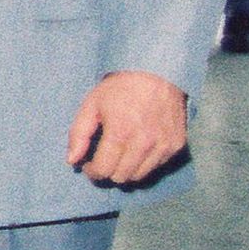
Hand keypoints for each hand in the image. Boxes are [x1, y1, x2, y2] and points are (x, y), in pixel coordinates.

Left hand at [68, 71, 189, 187]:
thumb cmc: (121, 87)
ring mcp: (164, 145)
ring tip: (119, 155)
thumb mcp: (92, 104)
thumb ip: (79, 134)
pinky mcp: (177, 144)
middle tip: (102, 160)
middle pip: (121, 177)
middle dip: (108, 172)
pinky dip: (145, 163)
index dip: (92, 171)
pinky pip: (157, 166)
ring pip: (140, 175)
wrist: (158, 72)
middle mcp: (145, 143)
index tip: (88, 165)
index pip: (104, 170)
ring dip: (126, 170)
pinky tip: (138, 148)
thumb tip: (72, 161)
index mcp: (120, 133)